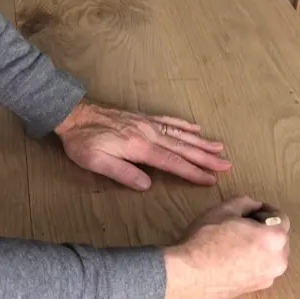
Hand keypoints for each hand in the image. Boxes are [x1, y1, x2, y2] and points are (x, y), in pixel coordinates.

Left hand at [54, 99, 231, 189]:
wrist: (73, 114)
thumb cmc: (82, 142)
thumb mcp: (97, 162)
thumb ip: (123, 173)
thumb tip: (148, 185)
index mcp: (140, 147)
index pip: (173, 162)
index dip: (193, 172)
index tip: (211, 179)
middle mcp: (149, 134)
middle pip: (183, 148)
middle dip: (206, 158)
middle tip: (227, 164)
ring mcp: (148, 124)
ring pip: (181, 134)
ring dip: (202, 142)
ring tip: (220, 148)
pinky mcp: (143, 118)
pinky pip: (169, 121)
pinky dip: (185, 126)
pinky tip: (196, 129)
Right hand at [160, 196, 289, 298]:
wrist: (187, 276)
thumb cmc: (206, 239)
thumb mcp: (225, 209)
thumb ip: (246, 203)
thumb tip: (255, 207)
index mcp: (275, 239)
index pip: (281, 218)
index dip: (266, 210)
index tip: (252, 210)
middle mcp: (278, 262)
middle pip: (278, 239)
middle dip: (265, 229)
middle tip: (242, 225)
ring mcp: (267, 279)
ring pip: (270, 256)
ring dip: (260, 247)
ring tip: (236, 242)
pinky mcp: (254, 291)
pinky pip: (259, 270)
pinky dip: (252, 262)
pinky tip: (231, 259)